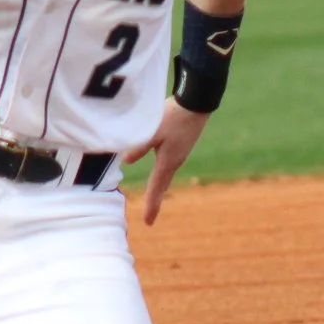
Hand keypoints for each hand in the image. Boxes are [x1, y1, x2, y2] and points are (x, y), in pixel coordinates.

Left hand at [123, 100, 208, 223]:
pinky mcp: (182, 142)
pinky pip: (169, 162)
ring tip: (154, 196)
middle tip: (150, 215)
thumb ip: (138, 147)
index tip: (148, 222)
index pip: (156, 188)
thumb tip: (126, 160)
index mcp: (168, 161)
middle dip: (155, 198)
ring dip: (159, 185)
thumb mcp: (152, 131)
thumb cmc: (174, 116)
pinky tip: (160, 167)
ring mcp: (180, 151)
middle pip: (163, 184)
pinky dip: (163, 171)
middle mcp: (176, 160)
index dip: (151, 205)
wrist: (197, 101)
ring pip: (166, 173)